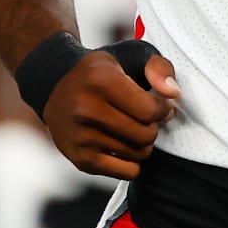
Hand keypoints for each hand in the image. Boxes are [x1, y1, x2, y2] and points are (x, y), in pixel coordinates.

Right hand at [41, 48, 178, 179]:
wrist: (55, 83)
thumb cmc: (100, 70)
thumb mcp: (131, 54)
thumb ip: (158, 67)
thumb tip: (173, 94)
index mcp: (100, 81)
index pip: (149, 110)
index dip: (163, 109)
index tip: (159, 104)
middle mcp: (86, 110)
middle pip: (145, 135)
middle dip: (153, 126)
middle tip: (146, 117)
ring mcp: (80, 137)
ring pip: (137, 154)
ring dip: (143, 143)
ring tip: (133, 128)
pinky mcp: (79, 159)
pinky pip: (126, 172)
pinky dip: (133, 162)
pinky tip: (125, 144)